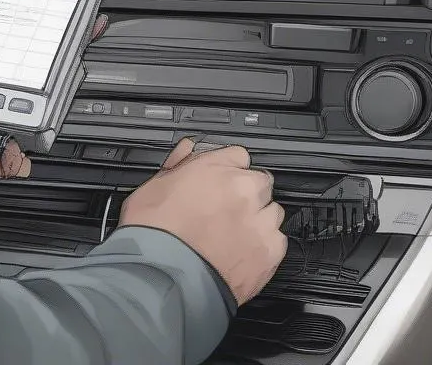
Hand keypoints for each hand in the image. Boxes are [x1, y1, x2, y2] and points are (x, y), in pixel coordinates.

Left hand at [0, 15, 107, 199]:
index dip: (3, 63)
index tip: (21, 54)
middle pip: (7, 96)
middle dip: (24, 93)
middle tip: (33, 88)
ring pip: (16, 126)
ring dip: (26, 124)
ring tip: (32, 118)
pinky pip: (13, 158)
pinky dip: (22, 157)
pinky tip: (24, 152)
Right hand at [118, 138, 287, 304]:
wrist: (163, 278)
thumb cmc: (154, 234)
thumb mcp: (154, 185)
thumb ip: (179, 164)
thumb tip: (187, 153)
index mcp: (217, 168)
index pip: (238, 156)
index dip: (228, 170)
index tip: (221, 182)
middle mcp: (244, 191)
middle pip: (259, 182)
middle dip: (246, 194)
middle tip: (224, 211)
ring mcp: (259, 222)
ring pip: (271, 212)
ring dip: (257, 219)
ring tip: (234, 236)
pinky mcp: (269, 253)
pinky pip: (277, 241)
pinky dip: (264, 246)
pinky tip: (242, 253)